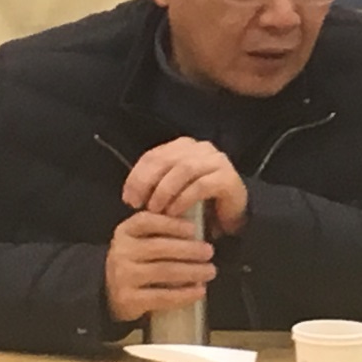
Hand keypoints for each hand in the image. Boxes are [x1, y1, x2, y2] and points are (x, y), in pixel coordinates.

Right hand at [105, 211, 215, 323]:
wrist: (106, 290)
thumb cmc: (133, 260)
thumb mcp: (138, 239)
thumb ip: (159, 231)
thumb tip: (197, 230)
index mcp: (125, 232)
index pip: (147, 221)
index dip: (172, 224)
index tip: (194, 229)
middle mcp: (121, 252)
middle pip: (160, 247)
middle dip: (189, 249)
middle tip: (209, 251)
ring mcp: (124, 276)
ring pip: (164, 272)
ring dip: (192, 271)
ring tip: (210, 271)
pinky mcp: (129, 299)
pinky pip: (162, 296)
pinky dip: (184, 294)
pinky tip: (199, 291)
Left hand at [122, 137, 248, 235]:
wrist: (232, 215)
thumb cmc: (199, 203)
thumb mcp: (172, 191)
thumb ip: (155, 185)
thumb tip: (130, 195)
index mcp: (183, 146)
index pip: (154, 155)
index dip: (137, 176)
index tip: (128, 199)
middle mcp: (201, 148)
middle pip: (167, 160)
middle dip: (148, 183)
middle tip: (140, 205)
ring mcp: (216, 160)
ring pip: (183, 170)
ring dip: (165, 191)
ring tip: (157, 210)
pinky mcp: (228, 177)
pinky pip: (201, 185)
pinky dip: (183, 199)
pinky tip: (174, 213)